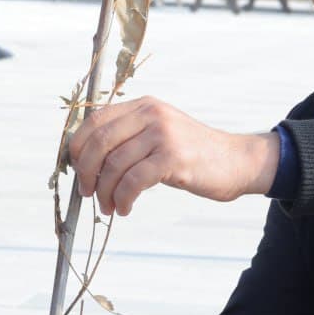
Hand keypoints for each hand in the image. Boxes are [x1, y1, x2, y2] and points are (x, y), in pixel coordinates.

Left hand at [68, 96, 279, 215]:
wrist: (236, 161)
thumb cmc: (194, 155)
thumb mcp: (159, 135)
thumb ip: (129, 138)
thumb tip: (87, 162)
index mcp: (143, 105)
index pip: (95, 121)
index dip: (78, 149)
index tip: (79, 172)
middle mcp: (151, 114)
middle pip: (99, 142)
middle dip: (87, 173)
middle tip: (88, 194)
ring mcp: (163, 134)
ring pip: (114, 165)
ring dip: (105, 192)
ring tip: (110, 208)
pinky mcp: (173, 157)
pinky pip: (133, 181)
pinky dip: (123, 199)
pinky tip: (126, 209)